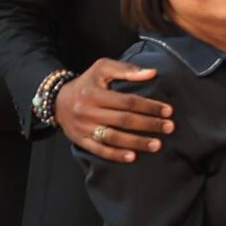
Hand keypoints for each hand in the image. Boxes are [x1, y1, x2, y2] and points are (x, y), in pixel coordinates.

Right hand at [57, 58, 171, 161]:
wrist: (56, 100)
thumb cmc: (87, 83)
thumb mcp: (102, 69)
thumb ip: (126, 69)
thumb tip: (152, 73)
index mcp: (94, 93)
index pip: (127, 101)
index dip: (149, 106)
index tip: (168, 110)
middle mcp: (87, 111)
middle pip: (123, 120)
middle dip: (149, 124)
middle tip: (169, 127)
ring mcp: (83, 128)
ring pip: (113, 137)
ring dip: (137, 142)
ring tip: (157, 144)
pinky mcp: (81, 140)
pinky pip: (99, 150)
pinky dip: (116, 155)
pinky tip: (133, 157)